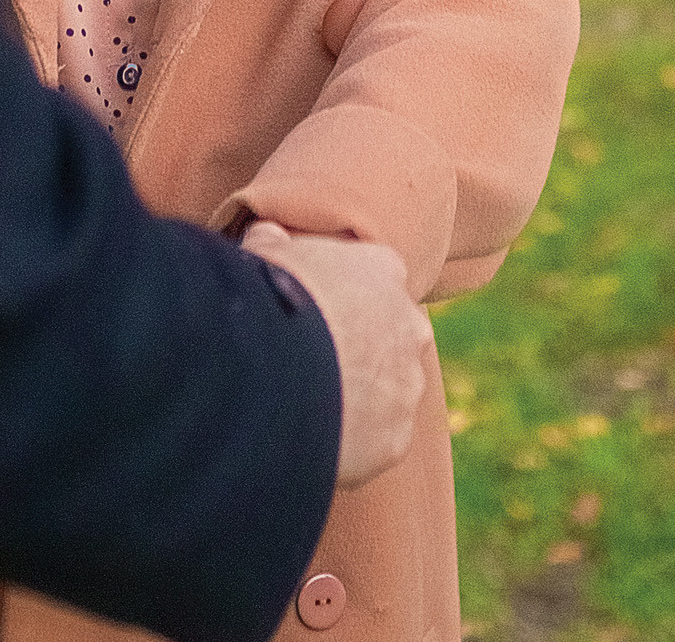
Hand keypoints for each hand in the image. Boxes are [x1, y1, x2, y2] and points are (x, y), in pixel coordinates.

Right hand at [242, 223, 431, 490]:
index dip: (347, 290)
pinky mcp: (396, 438)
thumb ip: (273, 242)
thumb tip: (266, 232)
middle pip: (392, 335)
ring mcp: (407, 384)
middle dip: (364, 347)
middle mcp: (409, 326)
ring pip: (389, 392)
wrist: (278, 368)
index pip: (378, 274)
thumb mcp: (264, 253)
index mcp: (382, 269)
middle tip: (316, 358)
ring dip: (360, 397)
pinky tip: (313, 436)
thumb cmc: (269, 297)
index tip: (321, 303)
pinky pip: (376, 441)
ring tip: (308, 403)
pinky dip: (351, 441)